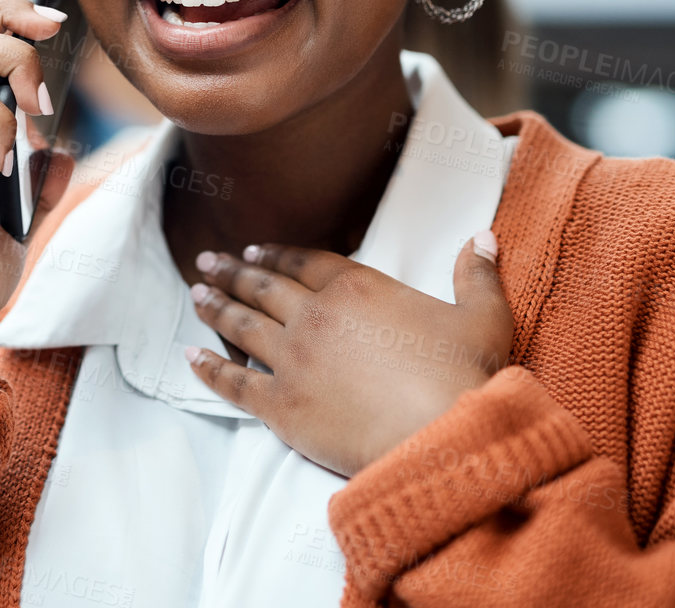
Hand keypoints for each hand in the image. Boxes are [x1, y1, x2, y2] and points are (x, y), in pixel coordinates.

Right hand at [0, 0, 73, 397]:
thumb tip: (63, 146)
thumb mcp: (21, 212)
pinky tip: (7, 163)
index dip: (4, 8)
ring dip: (16, 61)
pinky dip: (0, 120)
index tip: (53, 13)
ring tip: (40, 110)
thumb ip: (38, 173)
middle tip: (57, 29)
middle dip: (10, 10)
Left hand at [184, 235, 511, 476]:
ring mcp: (292, 360)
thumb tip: (483, 236)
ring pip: (242, 326)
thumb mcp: (483, 317)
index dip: (276, 256)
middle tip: (207, 263)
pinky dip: (208, 368)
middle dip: (232, 273)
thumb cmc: (465, 377)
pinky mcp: (280, 405)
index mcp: (357, 288)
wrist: (442, 437)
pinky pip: (233, 381)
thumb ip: (476, 274)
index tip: (254, 252)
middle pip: (263, 288)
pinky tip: (190, 356)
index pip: (305, 263)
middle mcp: (316, 316)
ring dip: (215, 308)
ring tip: (196, 295)